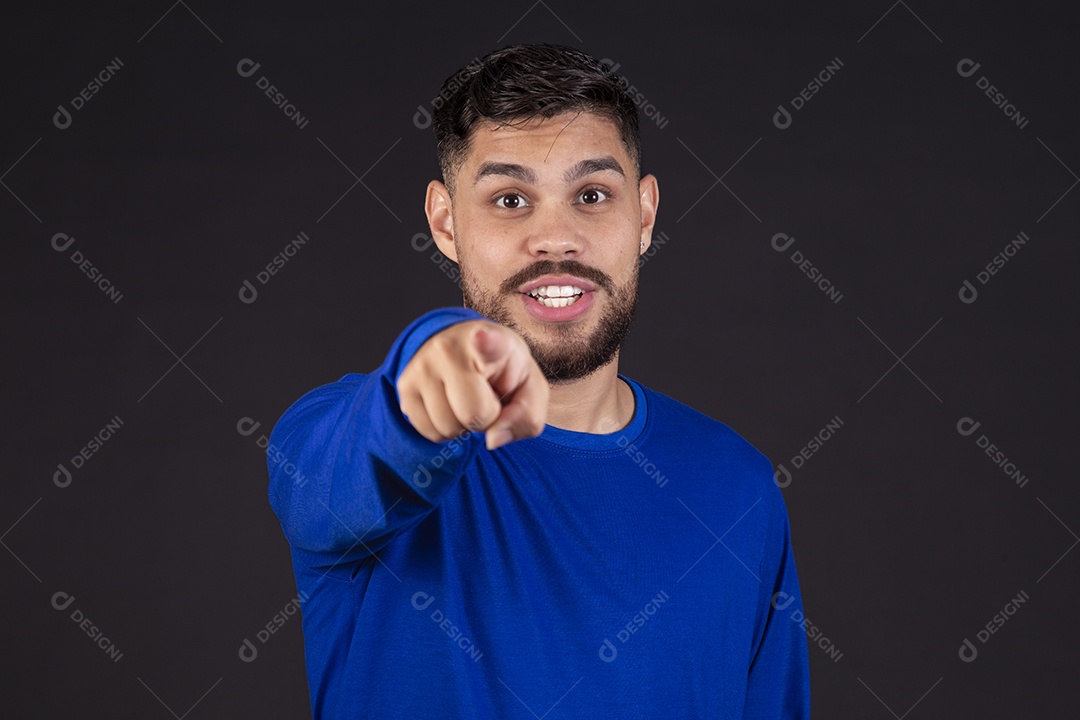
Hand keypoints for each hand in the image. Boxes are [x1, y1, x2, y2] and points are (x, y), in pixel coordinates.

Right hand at [397, 320, 548, 449]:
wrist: (469, 350)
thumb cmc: (505, 372)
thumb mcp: (529, 390)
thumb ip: (525, 417)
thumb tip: (492, 439)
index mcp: (493, 341)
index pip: (488, 343)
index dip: (486, 342)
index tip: (482, 337)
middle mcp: (450, 348)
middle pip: (473, 414)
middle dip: (485, 418)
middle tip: (486, 397)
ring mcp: (423, 365)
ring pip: (447, 428)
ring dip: (462, 425)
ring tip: (467, 398)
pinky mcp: (405, 384)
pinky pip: (429, 432)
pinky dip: (444, 429)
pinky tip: (450, 405)